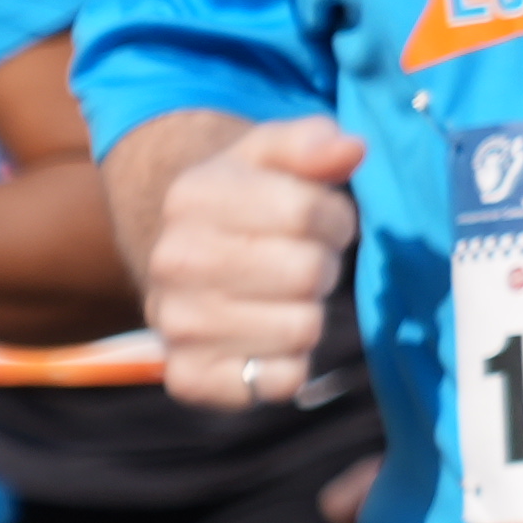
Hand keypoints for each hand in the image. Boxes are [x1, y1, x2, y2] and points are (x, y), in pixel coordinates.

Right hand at [139, 118, 367, 408]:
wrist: (186, 259)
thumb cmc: (249, 200)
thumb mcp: (273, 154)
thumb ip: (312, 142)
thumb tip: (350, 148)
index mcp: (191, 198)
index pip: (308, 212)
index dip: (332, 216)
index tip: (318, 218)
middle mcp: (172, 263)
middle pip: (307, 272)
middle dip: (320, 264)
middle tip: (298, 259)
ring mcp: (176, 325)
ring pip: (302, 329)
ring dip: (308, 312)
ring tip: (282, 295)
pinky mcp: (190, 379)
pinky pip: (280, 381)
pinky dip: (290, 364)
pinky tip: (268, 338)